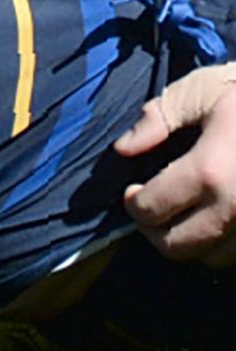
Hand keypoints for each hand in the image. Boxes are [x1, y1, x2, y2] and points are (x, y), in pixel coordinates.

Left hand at [116, 64, 235, 265]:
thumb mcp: (202, 91)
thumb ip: (157, 119)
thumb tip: (125, 148)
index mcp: (211, 171)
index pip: (151, 209)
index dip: (133, 203)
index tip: (133, 192)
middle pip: (179, 246)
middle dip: (154, 231)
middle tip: (152, 210)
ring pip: (215, 259)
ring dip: (193, 242)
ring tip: (187, 215)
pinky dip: (226, 244)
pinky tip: (219, 218)